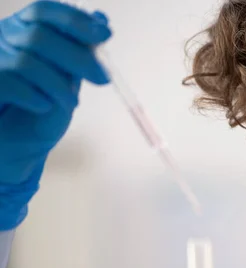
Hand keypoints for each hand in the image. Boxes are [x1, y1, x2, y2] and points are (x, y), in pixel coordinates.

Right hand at [0, 0, 111, 229]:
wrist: (17, 146)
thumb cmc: (41, 110)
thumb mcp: (66, 78)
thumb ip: (80, 51)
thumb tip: (102, 18)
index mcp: (22, 30)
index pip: (45, 12)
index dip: (76, 21)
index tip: (105, 34)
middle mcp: (2, 39)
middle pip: (40, 36)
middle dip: (79, 58)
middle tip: (104, 79)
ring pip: (28, 63)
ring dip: (59, 87)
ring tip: (71, 104)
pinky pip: (13, 84)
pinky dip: (37, 98)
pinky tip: (43, 107)